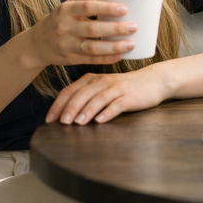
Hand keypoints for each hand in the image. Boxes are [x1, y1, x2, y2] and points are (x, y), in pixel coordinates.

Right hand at [26, 0, 136, 69]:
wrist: (36, 45)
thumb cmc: (57, 22)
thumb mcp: (63, 8)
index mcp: (64, 11)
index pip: (87, 7)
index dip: (106, 8)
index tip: (124, 9)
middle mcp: (64, 28)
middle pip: (92, 29)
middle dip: (115, 29)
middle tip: (134, 27)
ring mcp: (67, 45)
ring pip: (93, 48)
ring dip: (114, 47)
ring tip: (132, 44)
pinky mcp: (70, 59)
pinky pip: (91, 60)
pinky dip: (107, 59)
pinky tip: (121, 56)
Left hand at [46, 65, 163, 124]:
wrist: (153, 81)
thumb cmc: (123, 88)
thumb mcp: (102, 88)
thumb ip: (86, 97)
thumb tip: (65, 115)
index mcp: (92, 79)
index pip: (70, 90)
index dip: (58, 105)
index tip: (49, 119)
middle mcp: (102, 81)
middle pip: (82, 94)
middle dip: (70, 109)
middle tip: (61, 123)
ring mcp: (116, 88)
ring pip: (98, 98)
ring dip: (87, 111)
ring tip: (78, 123)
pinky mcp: (129, 96)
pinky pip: (117, 104)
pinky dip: (108, 112)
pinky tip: (100, 121)